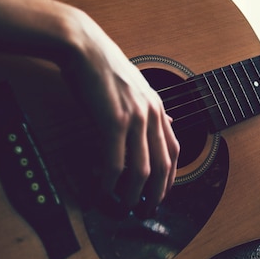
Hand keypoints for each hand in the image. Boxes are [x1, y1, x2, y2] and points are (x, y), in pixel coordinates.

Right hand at [58, 13, 179, 214]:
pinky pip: (115, 162)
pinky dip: (109, 182)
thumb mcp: (136, 86)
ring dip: (133, 195)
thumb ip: (150, 107)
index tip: (162, 193)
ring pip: (141, 170)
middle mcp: (152, 114)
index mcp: (157, 106)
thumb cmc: (104, 66)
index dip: (171, 177)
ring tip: (124, 208)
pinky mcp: (113, 121)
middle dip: (156, 194)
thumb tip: (166, 121)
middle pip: (163, 166)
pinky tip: (103, 191)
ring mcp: (134, 118)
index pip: (175, 150)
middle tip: (146, 211)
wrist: (84, 47)